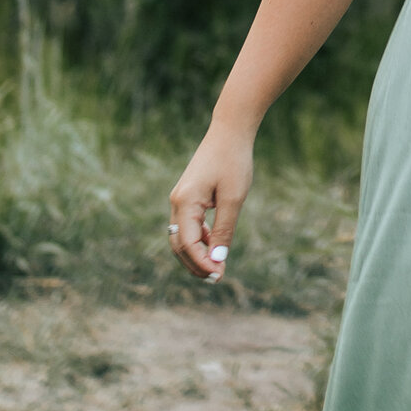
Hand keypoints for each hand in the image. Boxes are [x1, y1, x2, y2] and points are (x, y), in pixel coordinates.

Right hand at [169, 115, 256, 280]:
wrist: (230, 132)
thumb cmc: (233, 162)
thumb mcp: (233, 199)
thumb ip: (223, 231)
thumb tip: (217, 261)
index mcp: (185, 202)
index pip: (187, 244)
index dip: (201, 263)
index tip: (219, 276)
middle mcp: (177, 202)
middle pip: (179, 244)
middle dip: (196, 264)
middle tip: (217, 278)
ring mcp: (180, 199)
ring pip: (181, 237)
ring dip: (196, 254)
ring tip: (216, 268)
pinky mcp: (188, 196)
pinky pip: (187, 225)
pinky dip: (198, 239)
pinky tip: (213, 245)